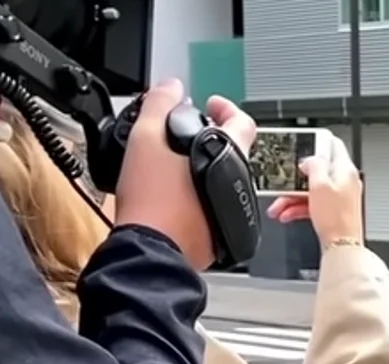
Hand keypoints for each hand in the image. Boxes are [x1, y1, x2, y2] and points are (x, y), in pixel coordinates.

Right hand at [113, 82, 257, 270]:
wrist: (150, 251)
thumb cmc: (152, 201)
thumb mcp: (146, 138)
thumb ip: (160, 104)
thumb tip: (171, 87)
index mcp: (229, 157)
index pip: (243, 121)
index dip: (227, 108)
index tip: (212, 105)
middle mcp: (239, 186)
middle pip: (233, 152)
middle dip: (212, 138)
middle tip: (189, 134)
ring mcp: (233, 213)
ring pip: (224, 181)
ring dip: (205, 169)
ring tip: (177, 165)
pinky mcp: (220, 236)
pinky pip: (215, 208)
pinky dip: (200, 197)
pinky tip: (176, 196)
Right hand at [266, 134, 364, 247]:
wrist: (342, 248)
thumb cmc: (336, 219)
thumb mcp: (320, 185)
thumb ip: (314, 165)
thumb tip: (309, 159)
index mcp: (344, 170)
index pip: (333, 145)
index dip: (315, 142)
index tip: (301, 143)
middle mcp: (344, 181)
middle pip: (316, 171)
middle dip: (295, 178)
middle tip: (282, 183)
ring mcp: (338, 197)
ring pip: (310, 189)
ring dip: (291, 197)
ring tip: (278, 206)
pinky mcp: (332, 211)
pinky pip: (312, 204)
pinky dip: (298, 208)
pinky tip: (286, 214)